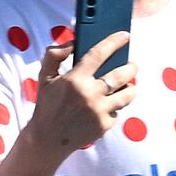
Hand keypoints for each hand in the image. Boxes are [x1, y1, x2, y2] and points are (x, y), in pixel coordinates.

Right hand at [32, 27, 135, 154]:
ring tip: (127, 85)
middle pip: (121, 74)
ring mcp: (99, 111)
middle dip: (131, 67)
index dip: (114, 42)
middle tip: (132, 65)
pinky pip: (118, 111)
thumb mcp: (44, 77)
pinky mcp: (105, 125)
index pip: (98, 53)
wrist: (47, 139)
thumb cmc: (47, 105)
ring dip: (130, 88)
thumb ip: (55, 55)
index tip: (125, 35)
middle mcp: (90, 94)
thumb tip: (72, 43)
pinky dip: (115, 107)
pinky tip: (108, 106)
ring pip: (127, 94)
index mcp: (74, 79)